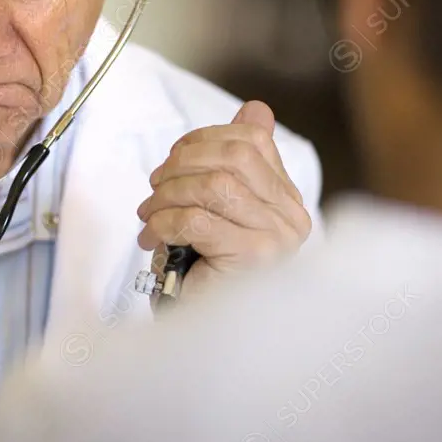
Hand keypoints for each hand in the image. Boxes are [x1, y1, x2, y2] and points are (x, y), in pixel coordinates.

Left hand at [136, 101, 311, 300]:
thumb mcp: (223, 209)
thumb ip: (238, 161)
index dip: (205, 139)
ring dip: (168, 195)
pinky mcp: (253, 259)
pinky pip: (198, 221)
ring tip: (149, 213)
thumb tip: (257, 108)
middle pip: (234, 157)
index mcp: (288, 199)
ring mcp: (277, 238)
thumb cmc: (211, 270)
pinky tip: (153, 236)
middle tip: (155, 184)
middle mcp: (292, 216)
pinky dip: (165, 222)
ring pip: (214, 186)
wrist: (207, 332)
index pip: (252, 142)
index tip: (174, 156)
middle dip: (182, 163)